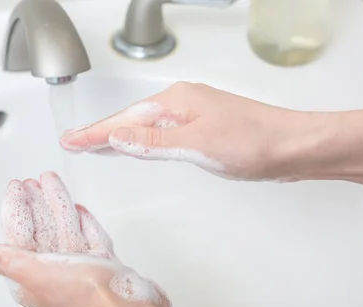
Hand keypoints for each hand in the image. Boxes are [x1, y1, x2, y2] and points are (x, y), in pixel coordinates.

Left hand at [0, 172, 170, 306]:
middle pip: (43, 232)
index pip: (19, 237)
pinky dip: (84, 225)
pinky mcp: (104, 269)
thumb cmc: (85, 297)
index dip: (17, 209)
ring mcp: (81, 271)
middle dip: (38, 204)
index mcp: (32, 278)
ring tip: (54, 183)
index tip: (17, 186)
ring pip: (67, 232)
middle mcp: (54, 275)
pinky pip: (91, 241)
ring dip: (59, 206)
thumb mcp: (36, 275)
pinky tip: (80, 211)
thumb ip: (8, 261)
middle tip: (34, 181)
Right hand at [60, 82, 313, 180]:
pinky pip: (162, 136)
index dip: (94, 133)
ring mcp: (193, 117)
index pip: (124, 121)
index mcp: (176, 102)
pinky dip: (143, 143)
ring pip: (146, 128)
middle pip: (131, 121)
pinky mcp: (204, 131)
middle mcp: (182, 105)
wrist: (293, 147)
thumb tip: (116, 137)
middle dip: (100, 133)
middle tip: (74, 142)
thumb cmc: (254, 141)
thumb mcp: (196, 144)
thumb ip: (153, 143)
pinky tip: (139, 149)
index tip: (70, 141)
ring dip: (119, 138)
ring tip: (95, 146)